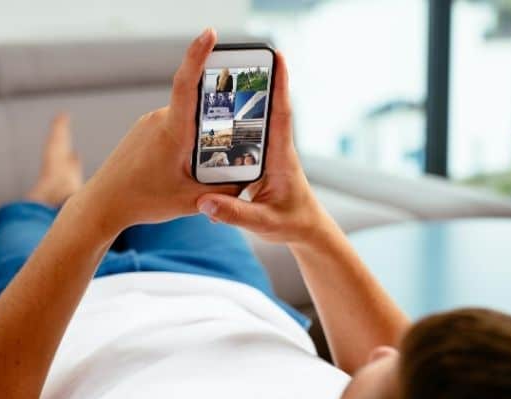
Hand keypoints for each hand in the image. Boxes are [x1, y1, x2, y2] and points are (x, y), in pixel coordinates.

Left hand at [83, 28, 240, 231]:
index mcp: (172, 132)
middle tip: (230, 138)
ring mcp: (149, 123)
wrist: (103, 204)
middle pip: (199, 106)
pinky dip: (185, 142)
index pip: (187, 83)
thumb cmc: (143, 201)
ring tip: (198, 169)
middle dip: (218, 118)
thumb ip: (225, 188)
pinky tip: (183, 168)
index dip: (199, 55)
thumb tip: (249, 176)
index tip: (210, 34)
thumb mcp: (192, 200)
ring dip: (201, 136)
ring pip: (187, 120)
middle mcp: (159, 120)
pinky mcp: (144, 130)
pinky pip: (174, 127)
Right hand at [194, 52, 326, 244]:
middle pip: (267, 109)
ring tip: (223, 78)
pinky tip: (216, 116)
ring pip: (256, 122)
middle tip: (242, 57)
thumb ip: (235, 214)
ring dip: (243, 100)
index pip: (281, 115)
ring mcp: (270, 154)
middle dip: (257, 81)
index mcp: (282, 158)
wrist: (306, 230)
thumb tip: (204, 201)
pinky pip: (248, 136)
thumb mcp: (263, 223)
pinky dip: (235, 123)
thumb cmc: (292, 224)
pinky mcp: (263, 161)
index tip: (278, 57)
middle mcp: (277, 150)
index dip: (280, 85)